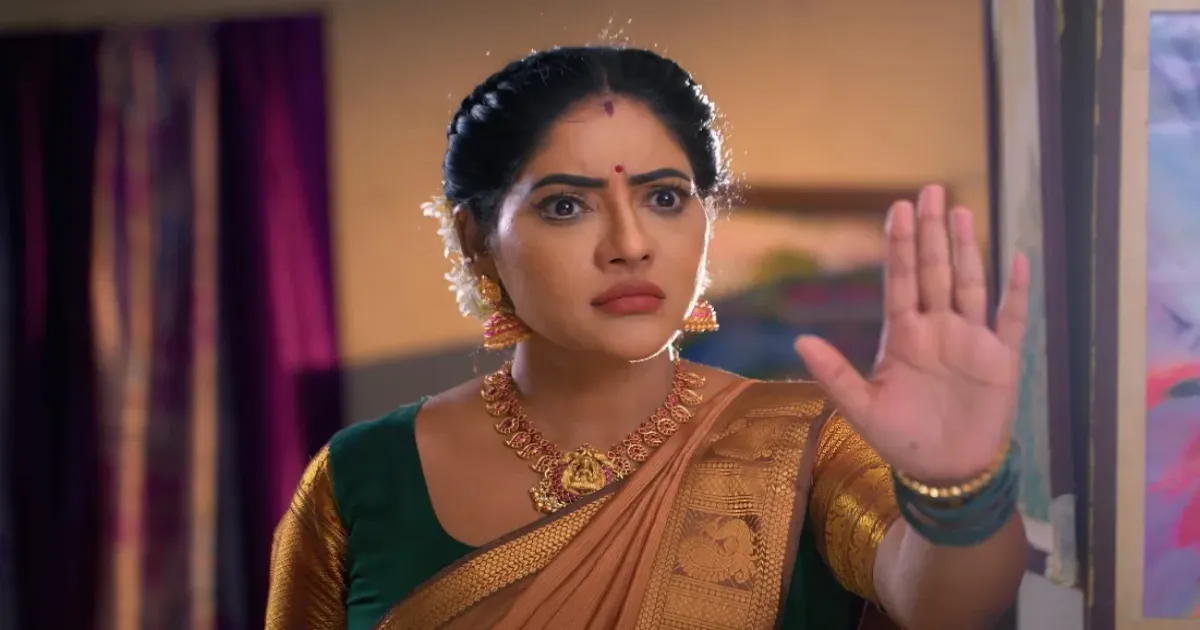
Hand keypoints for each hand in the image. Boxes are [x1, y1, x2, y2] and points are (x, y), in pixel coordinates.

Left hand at [795, 185, 1029, 482]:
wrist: (945, 472)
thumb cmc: (902, 441)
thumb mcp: (862, 408)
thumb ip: (835, 374)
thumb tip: (801, 341)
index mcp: (903, 335)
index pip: (901, 280)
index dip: (900, 244)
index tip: (897, 207)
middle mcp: (937, 329)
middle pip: (934, 270)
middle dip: (931, 231)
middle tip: (930, 190)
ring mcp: (970, 340)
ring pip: (969, 283)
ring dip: (967, 249)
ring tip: (961, 212)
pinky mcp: (1000, 359)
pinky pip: (1010, 318)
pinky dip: (1015, 290)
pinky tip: (1018, 258)